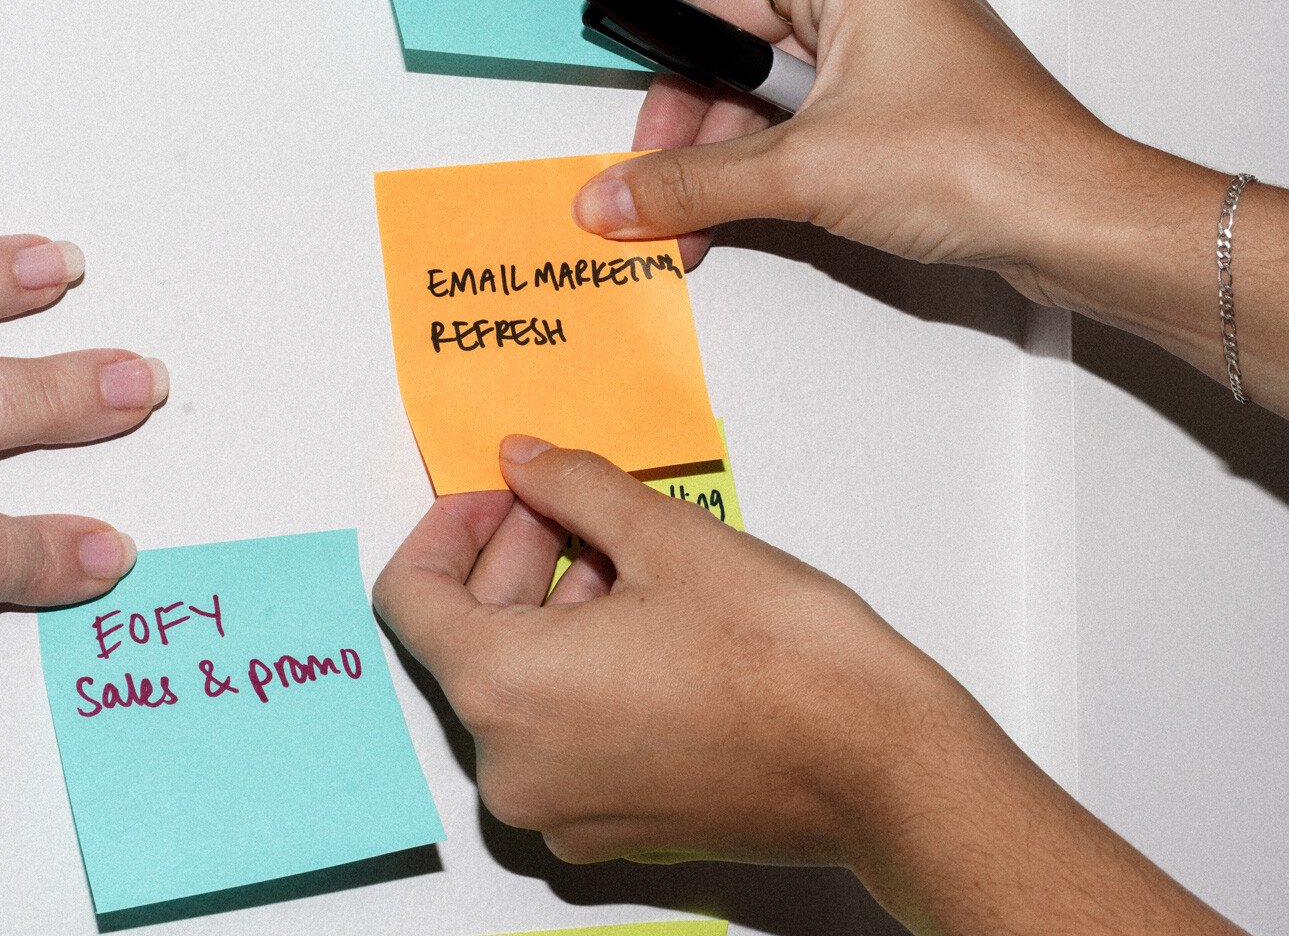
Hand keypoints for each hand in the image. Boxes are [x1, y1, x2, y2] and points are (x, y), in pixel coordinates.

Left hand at [375, 436, 950, 868]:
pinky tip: (652, 623)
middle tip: (574, 505)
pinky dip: (586, 675)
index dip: (450, 527)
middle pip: (470, 642)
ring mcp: (563, 809)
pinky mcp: (613, 828)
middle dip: (516, 560)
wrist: (878, 765)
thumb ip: (573, 487)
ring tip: (633, 557)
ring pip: (523, 690)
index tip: (502, 494)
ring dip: (559, 612)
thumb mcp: (667, 535)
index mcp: (504, 693)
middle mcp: (515, 768)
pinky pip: (566, 737)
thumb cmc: (784, 662)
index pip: (410, 598)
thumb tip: (526, 461)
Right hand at [573, 0, 1172, 308]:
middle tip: (667, 201)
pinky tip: (771, 212)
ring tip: (716, 223)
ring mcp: (905, 43)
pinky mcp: (919, 98)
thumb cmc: (981, 160)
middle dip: (703, 141)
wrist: (1072, 222)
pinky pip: (825, 120)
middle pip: (745, 60)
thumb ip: (693, 184)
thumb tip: (618, 195)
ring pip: (784, 98)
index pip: (715, 12)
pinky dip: (791, 167)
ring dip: (744, 165)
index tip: (639, 148)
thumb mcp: (802, 172)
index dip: (669, 90)